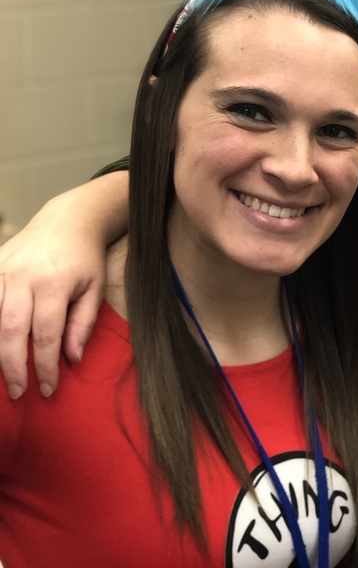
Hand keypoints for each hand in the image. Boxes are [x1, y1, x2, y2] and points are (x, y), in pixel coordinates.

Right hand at [0, 172, 127, 398]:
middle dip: (13, 366)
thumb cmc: (85, 258)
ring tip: (2, 375)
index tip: (47, 389)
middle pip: (11, 330)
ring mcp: (3, 270)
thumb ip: (83, 324)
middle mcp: (24, 277)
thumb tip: (71, 358)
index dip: (45, 366)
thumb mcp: (94, 289)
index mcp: (55, 283)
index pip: (47, 335)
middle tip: (18, 392)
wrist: (68, 220)